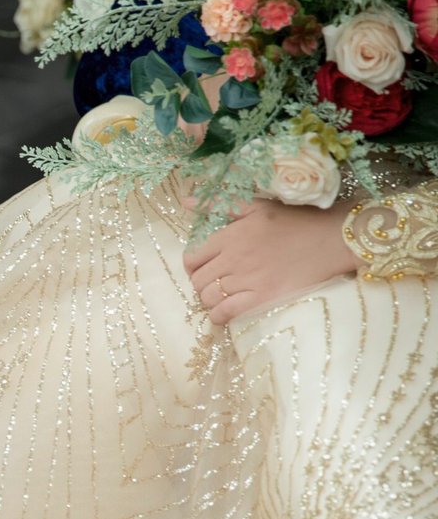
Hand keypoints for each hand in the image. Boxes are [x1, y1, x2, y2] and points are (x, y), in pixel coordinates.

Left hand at [184, 198, 358, 324]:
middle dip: (199, 282)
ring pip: (208, 297)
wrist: (334, 239)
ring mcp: (248, 279)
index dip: (192, 264)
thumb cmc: (296, 221)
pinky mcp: (263, 298)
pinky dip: (218, 316)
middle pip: (197, 279)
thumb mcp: (257, 205)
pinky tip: (222, 312)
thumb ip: (219, 205)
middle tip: (212, 281)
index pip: (192, 257)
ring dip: (208, 298)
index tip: (202, 265)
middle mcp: (235, 258)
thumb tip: (186, 202)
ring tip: (219, 295)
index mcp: (231, 235)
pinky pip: (226, 313)